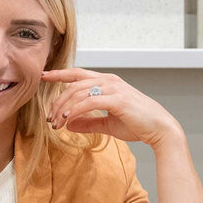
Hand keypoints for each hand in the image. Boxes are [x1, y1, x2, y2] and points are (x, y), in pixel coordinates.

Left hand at [41, 68, 181, 146]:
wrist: (159, 129)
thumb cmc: (137, 124)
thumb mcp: (108, 124)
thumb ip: (88, 122)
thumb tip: (68, 124)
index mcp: (107, 82)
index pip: (78, 73)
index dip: (59, 74)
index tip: (43, 77)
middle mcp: (109, 80)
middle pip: (73, 84)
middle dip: (57, 100)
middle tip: (49, 117)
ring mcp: (113, 88)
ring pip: (78, 92)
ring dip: (63, 108)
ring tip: (56, 123)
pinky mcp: (116, 99)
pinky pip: (88, 102)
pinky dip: (74, 111)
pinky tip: (66, 120)